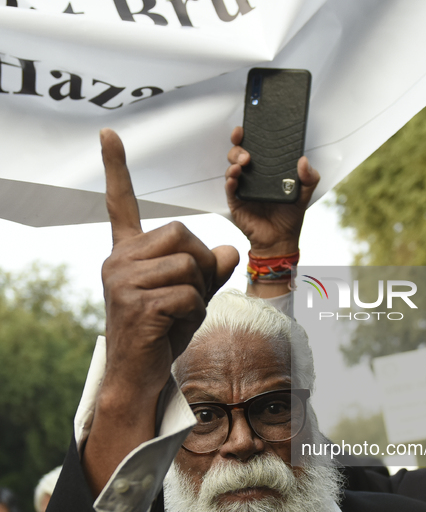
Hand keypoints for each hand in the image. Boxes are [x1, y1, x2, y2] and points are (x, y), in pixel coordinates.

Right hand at [101, 128, 237, 396]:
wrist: (138, 376)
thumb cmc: (162, 333)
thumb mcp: (190, 295)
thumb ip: (208, 269)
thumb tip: (229, 249)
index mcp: (126, 253)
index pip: (122, 204)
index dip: (118, 169)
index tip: (110, 135)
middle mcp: (118, 260)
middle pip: (183, 233)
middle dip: (202, 262)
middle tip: (192, 293)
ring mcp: (123, 281)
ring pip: (189, 264)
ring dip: (199, 291)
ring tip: (180, 313)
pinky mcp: (137, 304)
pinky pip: (188, 293)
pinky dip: (194, 312)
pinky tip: (174, 326)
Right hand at [225, 126, 319, 257]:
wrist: (280, 239)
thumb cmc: (290, 215)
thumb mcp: (304, 193)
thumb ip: (309, 177)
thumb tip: (304, 161)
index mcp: (267, 169)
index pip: (256, 147)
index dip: (249, 135)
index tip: (248, 126)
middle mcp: (253, 175)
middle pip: (239, 153)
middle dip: (239, 147)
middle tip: (248, 152)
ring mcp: (243, 187)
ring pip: (232, 167)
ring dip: (235, 161)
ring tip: (243, 163)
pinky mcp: (236, 201)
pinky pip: (229, 188)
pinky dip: (230, 181)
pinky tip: (235, 178)